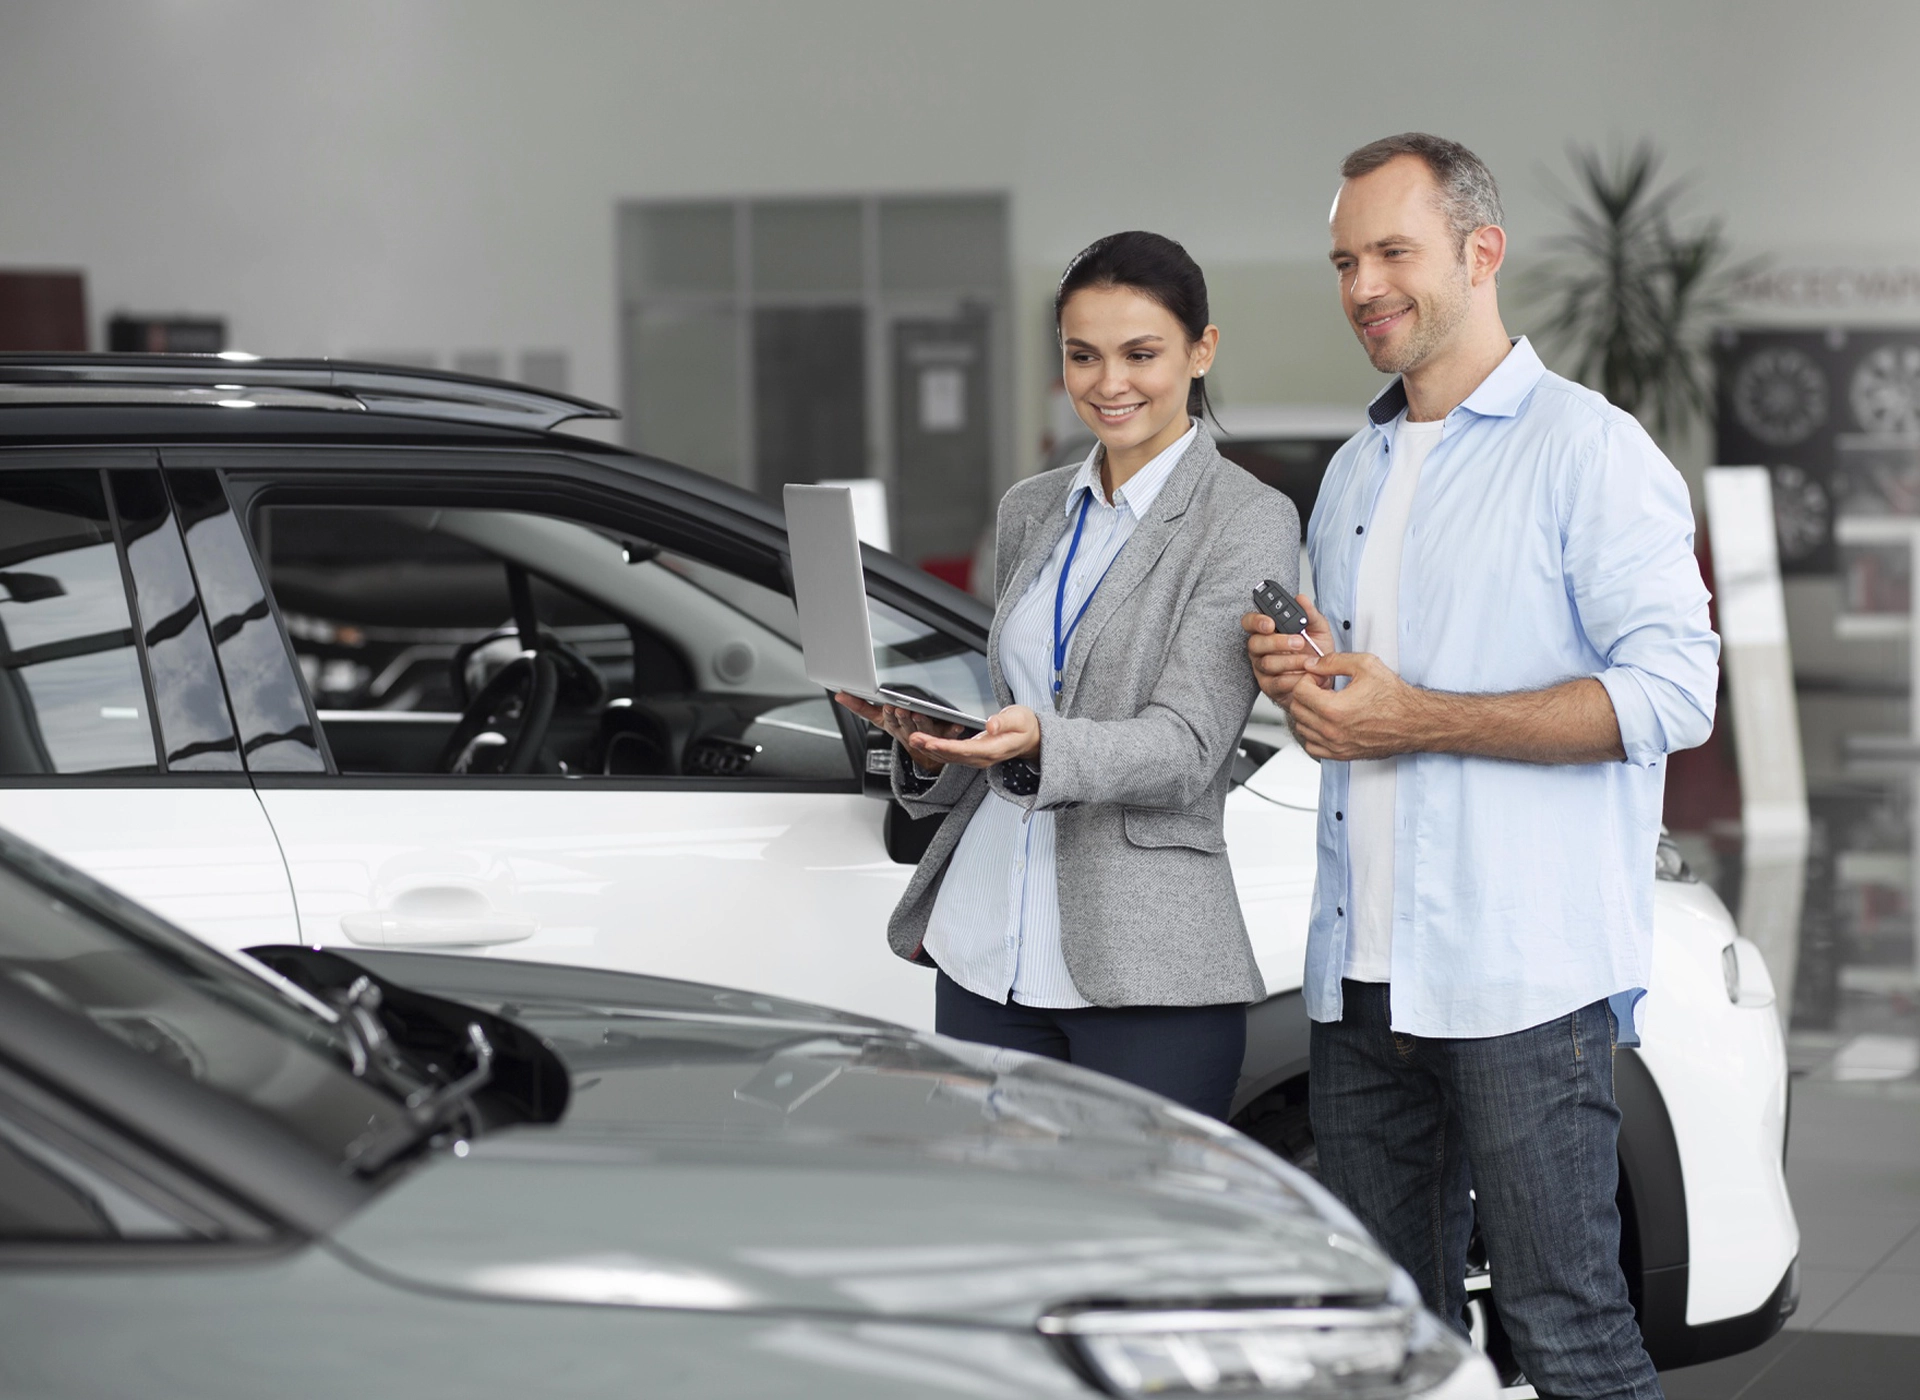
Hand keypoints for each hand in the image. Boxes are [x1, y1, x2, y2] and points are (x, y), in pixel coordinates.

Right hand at [834, 693, 965, 769]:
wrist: (928, 758)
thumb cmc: (905, 731)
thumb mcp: (881, 720)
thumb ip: (861, 707)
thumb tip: (839, 695)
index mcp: (894, 726)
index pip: (884, 719)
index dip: (884, 714)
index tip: (886, 707)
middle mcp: (908, 731)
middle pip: (902, 724)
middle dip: (900, 717)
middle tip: (899, 709)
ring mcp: (926, 736)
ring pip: (922, 729)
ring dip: (920, 722)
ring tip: (919, 714)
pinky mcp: (944, 738)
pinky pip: (949, 733)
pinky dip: (953, 729)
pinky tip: (957, 724)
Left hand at [903, 704, 1040, 769]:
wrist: (1031, 739)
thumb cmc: (1025, 726)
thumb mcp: (1019, 718)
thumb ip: (1004, 722)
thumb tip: (991, 725)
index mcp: (994, 749)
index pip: (966, 750)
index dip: (946, 747)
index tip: (931, 741)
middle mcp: (983, 758)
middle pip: (953, 756)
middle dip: (931, 747)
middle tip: (914, 737)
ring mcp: (977, 759)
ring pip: (949, 758)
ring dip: (930, 749)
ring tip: (913, 739)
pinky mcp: (972, 756)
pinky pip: (951, 756)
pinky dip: (936, 750)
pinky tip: (924, 743)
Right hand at [1242, 592, 1334, 704]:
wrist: (1325, 677)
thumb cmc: (1316, 652)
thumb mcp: (1318, 629)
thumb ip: (1309, 614)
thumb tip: (1301, 599)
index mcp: (1267, 631)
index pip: (1250, 622)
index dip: (1256, 621)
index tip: (1270, 623)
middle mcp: (1260, 649)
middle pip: (1255, 643)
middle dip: (1278, 642)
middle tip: (1299, 642)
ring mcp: (1262, 669)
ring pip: (1267, 663)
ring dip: (1290, 661)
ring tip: (1308, 660)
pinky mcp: (1269, 686)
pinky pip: (1276, 682)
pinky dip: (1293, 678)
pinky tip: (1305, 675)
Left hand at [1286, 652, 1427, 761]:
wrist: (1414, 721)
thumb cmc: (1395, 696)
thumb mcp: (1365, 665)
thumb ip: (1333, 661)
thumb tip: (1312, 663)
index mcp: (1334, 709)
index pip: (1298, 691)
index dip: (1308, 679)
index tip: (1321, 678)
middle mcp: (1332, 731)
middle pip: (1297, 709)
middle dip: (1306, 694)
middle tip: (1323, 689)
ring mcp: (1335, 745)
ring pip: (1302, 728)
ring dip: (1309, 713)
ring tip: (1327, 703)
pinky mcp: (1341, 754)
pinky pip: (1312, 745)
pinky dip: (1314, 733)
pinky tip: (1327, 721)